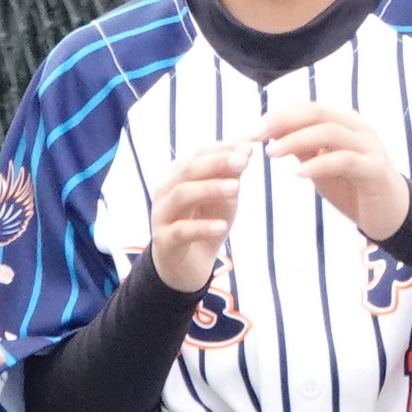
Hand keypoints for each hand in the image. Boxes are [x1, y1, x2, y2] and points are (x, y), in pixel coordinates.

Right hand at [146, 140, 251, 294]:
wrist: (186, 264)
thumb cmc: (204, 220)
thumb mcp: (221, 196)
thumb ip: (231, 174)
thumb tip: (247, 148)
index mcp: (178, 174)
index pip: (199, 155)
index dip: (223, 149)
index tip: (249, 147)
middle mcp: (166, 190)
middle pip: (188, 170)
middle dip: (217, 163)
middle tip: (243, 161)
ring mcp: (162, 215)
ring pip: (181, 196)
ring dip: (209, 189)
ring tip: (236, 188)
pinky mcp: (164, 241)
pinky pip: (181, 231)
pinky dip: (201, 227)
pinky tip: (221, 226)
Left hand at [256, 104, 410, 244]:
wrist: (390, 213)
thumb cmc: (352, 186)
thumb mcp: (321, 163)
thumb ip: (302, 147)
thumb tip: (271, 132)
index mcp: (345, 122)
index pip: (308, 107)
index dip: (278, 115)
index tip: (252, 130)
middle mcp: (358, 128)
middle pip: (317, 112)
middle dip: (282, 122)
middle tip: (256, 136)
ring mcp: (369, 147)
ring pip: (330, 132)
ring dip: (296, 140)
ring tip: (272, 153)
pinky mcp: (374, 169)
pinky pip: (345, 160)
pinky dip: (319, 164)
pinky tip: (299, 174)